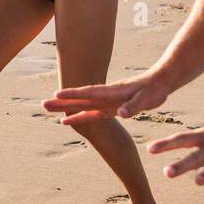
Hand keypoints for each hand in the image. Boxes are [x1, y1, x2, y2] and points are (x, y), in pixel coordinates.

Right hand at [42, 72, 171, 124]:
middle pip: (80, 99)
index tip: (57, 94)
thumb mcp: (146, 99)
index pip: (90, 93)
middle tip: (43, 104)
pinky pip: (91, 113)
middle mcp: (105, 96)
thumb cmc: (153, 90)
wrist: (159, 82)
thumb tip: (122, 113)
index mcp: (112, 92)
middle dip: (62, 102)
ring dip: (65, 108)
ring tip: (48, 110)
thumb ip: (133, 106)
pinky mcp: (110, 107)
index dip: (74, 95)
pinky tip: (67, 121)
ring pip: (82, 106)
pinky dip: (79, 116)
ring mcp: (106, 101)